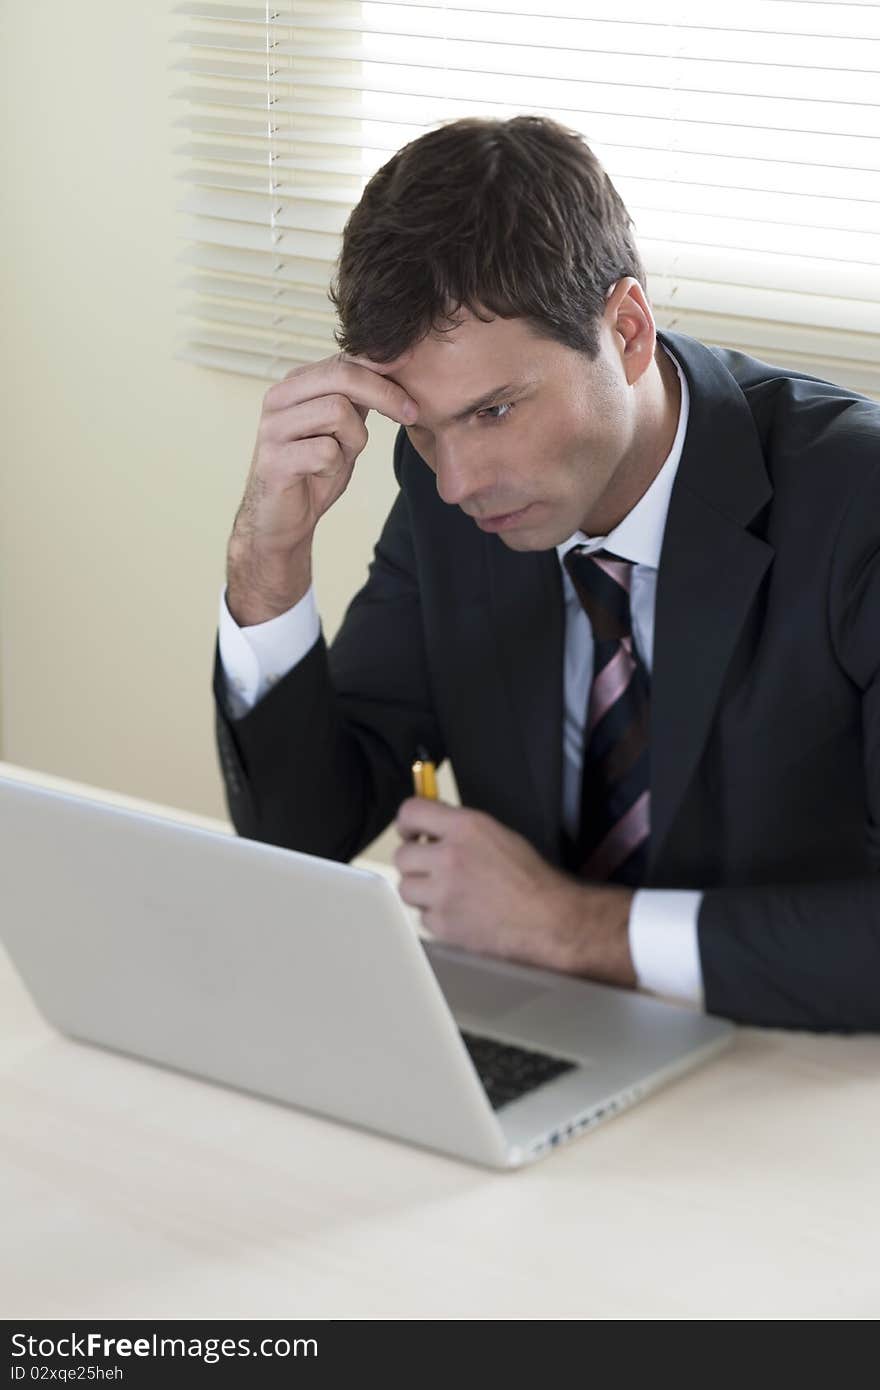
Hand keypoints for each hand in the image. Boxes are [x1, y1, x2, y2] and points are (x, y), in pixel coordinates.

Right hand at [226, 351, 417, 624]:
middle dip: (384, 393)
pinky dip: (335, 466)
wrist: (281, 522)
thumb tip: (395, 363)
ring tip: (342, 457)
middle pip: (341, 375)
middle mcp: (278, 398)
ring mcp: (272, 428)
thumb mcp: (343, 429)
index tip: (413, 376)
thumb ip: (359, 399)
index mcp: (295, 384)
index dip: (383, 365)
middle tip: (411, 413)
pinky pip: (325, 451)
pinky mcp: (272, 460)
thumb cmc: (314, 472)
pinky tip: (321, 475)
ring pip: (336, 411)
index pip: (344, 358)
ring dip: (355, 439)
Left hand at [393, 799, 636, 986]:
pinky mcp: (443, 924)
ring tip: (448, 893)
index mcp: (465, 828)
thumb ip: (461, 829)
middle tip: (431, 869)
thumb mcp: (498, 835)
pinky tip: (460, 913)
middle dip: (415, 862)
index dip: (406, 823)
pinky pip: (423, 917)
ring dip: (422, 890)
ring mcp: (443, 893)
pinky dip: (437, 917)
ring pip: (406, 888)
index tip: (410, 832)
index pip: (411, 812)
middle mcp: (449, 857)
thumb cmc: (531, 880)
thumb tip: (433, 826)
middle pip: (401, 855)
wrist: (548, 919)